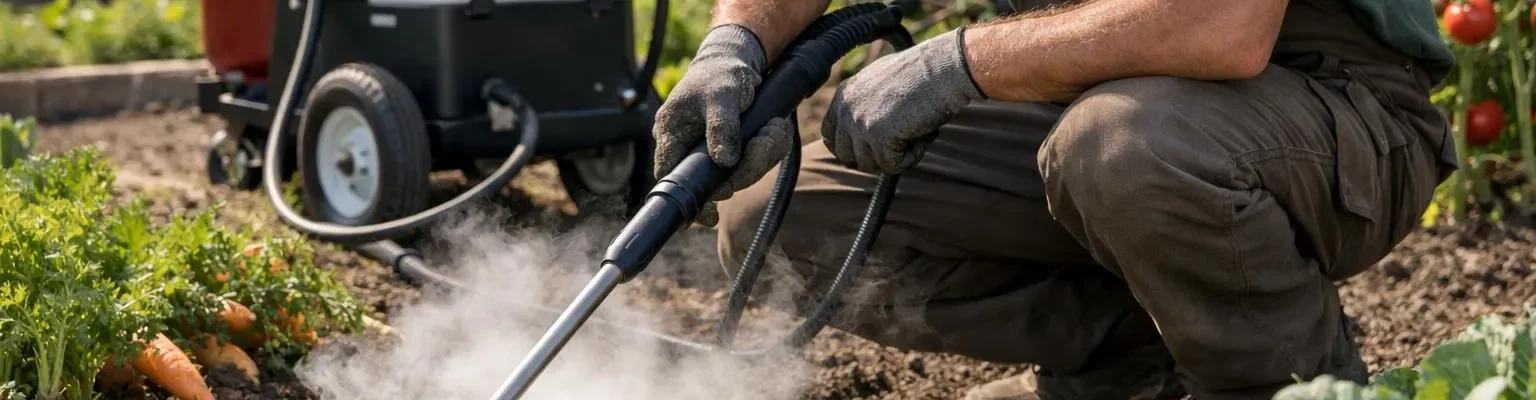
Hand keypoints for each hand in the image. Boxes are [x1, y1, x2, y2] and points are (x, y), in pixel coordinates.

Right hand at [653, 24, 796, 226]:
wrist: (737, 62)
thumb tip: (723, 161)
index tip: (709, 216)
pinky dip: (768, 152)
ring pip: (737, 176)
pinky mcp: (730, 153)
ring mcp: (709, 153)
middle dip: (746, 168)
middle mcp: (687, 148)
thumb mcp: (722, 94)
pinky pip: (750, 165)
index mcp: (672, 134)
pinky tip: (774, 131)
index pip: (670, 177)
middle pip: (713, 183)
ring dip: (762, 158)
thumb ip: (721, 126)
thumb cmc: (721, 74)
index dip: (689, 201)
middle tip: (767, 139)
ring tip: (775, 129)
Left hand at [822, 27, 984, 173]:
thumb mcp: (883, 83)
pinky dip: (912, 157)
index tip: (872, 149)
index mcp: (845, 94)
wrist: (944, 67)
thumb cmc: (923, 73)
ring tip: (918, 132)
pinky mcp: (879, 137)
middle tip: (900, 145)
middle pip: (846, 155)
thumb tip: (862, 140)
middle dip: (872, 156)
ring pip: (869, 164)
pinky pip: (892, 167)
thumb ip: (866, 106)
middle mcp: (847, 108)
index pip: (830, 134)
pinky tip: (925, 135)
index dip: (850, 147)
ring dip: (895, 156)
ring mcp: (860, 123)